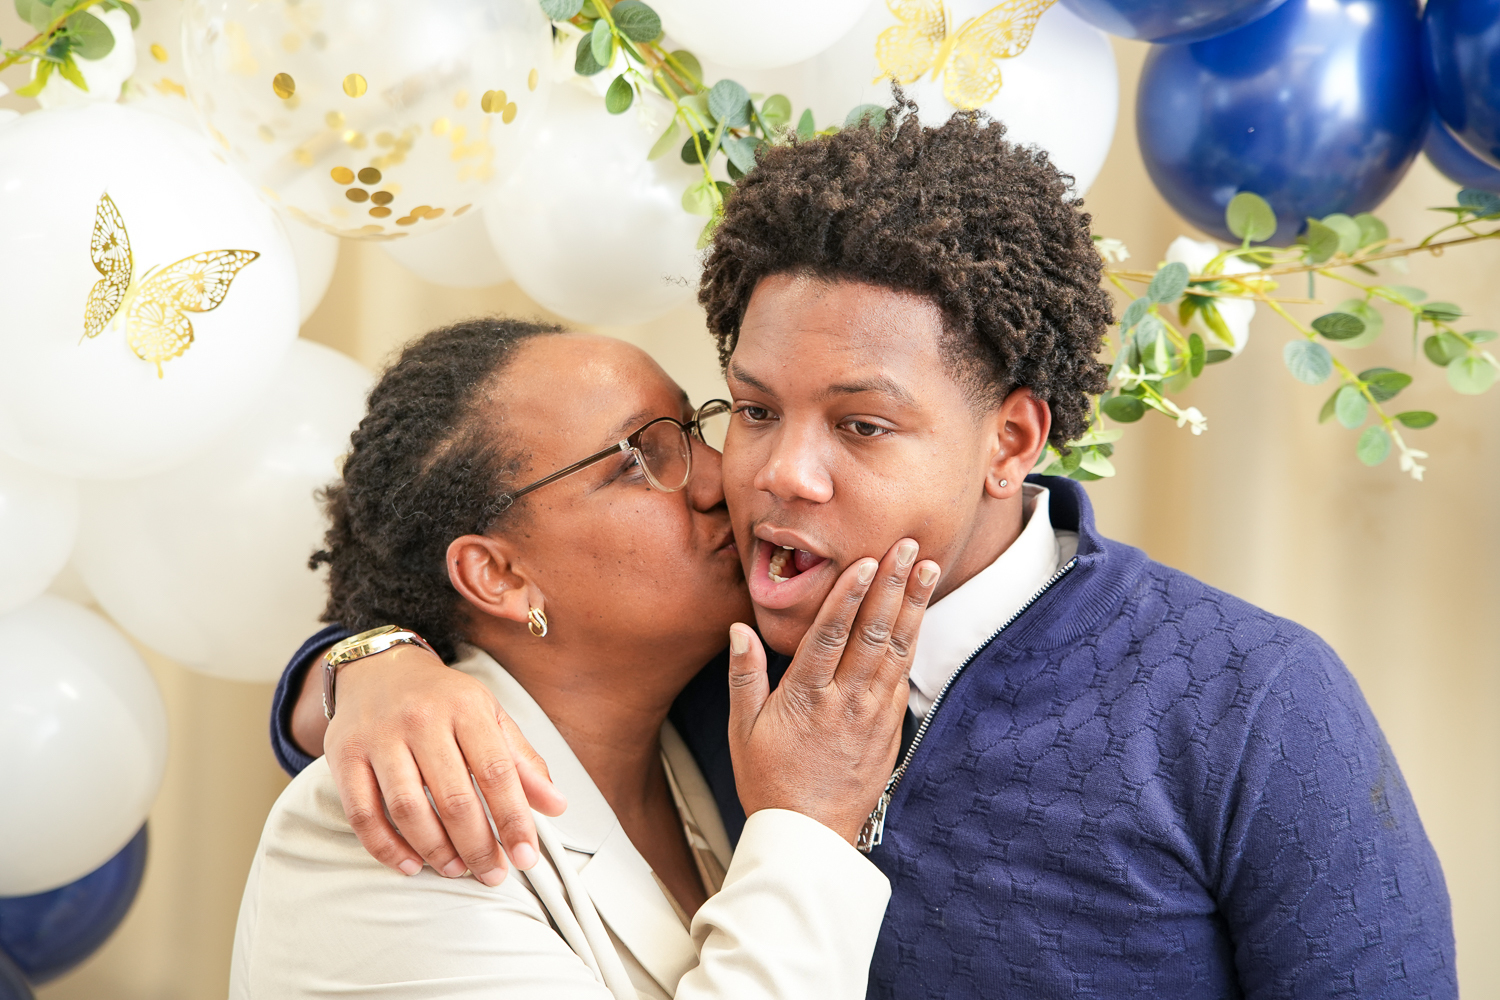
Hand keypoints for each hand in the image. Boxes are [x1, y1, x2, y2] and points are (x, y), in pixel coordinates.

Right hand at [319, 643, 566, 883]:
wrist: (379, 668)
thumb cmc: (443, 700)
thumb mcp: (490, 716)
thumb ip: (523, 761)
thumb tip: (557, 806)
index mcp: (466, 708)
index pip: (497, 772)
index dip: (514, 819)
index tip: (527, 856)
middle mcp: (421, 719)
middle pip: (454, 798)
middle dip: (478, 846)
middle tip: (493, 874)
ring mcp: (379, 737)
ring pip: (408, 809)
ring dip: (436, 850)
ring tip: (457, 869)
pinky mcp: (344, 756)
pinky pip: (363, 813)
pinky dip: (387, 847)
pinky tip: (410, 864)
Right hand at [727, 538, 939, 843]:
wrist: (810, 835)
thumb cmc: (769, 780)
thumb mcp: (742, 730)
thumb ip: (744, 675)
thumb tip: (740, 629)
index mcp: (806, 698)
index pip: (831, 636)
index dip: (849, 595)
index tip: (866, 562)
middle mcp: (845, 702)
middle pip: (873, 634)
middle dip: (892, 585)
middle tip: (906, 546)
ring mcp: (873, 715)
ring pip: (897, 650)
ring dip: (912, 605)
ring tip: (926, 568)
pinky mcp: (890, 728)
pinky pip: (903, 676)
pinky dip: (912, 641)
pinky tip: (918, 614)